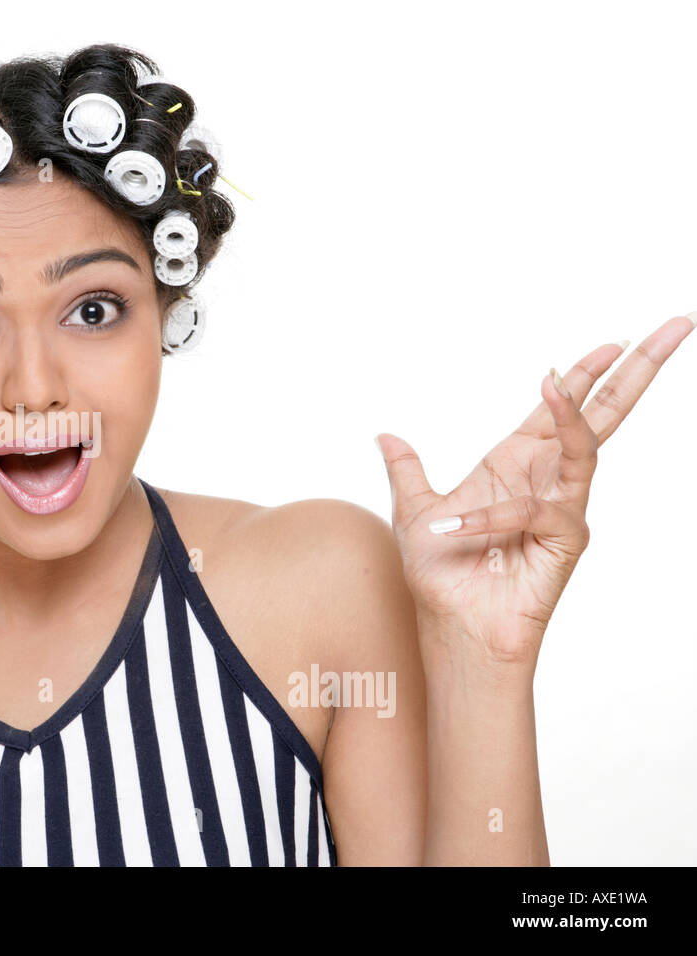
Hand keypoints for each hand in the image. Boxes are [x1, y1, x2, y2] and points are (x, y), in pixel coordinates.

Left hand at [375, 313, 694, 670]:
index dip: (585, 374)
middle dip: (638, 370)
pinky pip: (537, 511)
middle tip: (676, 325)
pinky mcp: (563, 542)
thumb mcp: (415, 512)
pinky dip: (497, 514)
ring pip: (587, 447)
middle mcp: (547, 480)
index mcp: (517, 464)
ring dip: (584, 409)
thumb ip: (407, 470)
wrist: (450, 629)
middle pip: (604, 415)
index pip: (561, 408)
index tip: (614, 339)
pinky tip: (457, 526)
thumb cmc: (442, 578)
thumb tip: (385, 436)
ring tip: (573, 369)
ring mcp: (561, 509)